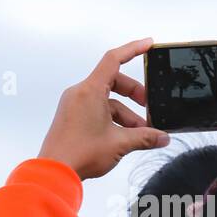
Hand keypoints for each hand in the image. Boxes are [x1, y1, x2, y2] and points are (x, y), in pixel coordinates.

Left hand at [38, 38, 170, 179]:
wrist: (54, 171)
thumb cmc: (79, 153)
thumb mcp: (120, 143)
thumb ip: (145, 137)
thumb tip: (162, 137)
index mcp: (90, 90)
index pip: (114, 59)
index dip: (133, 49)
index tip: (149, 44)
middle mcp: (80, 93)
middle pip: (113, 82)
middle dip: (135, 94)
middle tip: (149, 107)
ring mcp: (74, 105)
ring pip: (107, 100)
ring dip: (126, 113)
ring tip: (140, 133)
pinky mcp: (72, 117)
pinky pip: (97, 110)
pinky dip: (113, 119)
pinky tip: (125, 137)